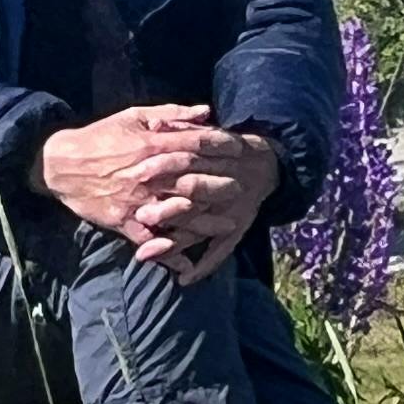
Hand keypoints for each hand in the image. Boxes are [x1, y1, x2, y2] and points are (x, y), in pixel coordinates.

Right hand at [37, 104, 260, 263]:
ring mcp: (137, 200)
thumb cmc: (100, 137)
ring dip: (206, 220)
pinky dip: (168, 254)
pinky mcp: (124, 221)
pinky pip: (150, 240)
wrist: (62, 164)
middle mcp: (148, 174)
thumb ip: (171, 114)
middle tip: (242, 188)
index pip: (197, 144)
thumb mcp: (134, 117)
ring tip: (229, 224)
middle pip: (195, 180)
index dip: (223, 145)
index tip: (241, 149)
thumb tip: (206, 111)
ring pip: (179, 212)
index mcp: (152, 145)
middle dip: (221, 184)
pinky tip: (187, 264)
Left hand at [134, 129, 278, 285]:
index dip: (162, 169)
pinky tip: (184, 280)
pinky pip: (220, 252)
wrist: (263, 165)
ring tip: (146, 254)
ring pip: (197, 231)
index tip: (139, 174)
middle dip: (165, 210)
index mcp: (211, 166)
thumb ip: (181, 126)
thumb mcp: (207, 134)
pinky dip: (203, 267)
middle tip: (141, 217)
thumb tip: (157, 123)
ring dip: (171, 244)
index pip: (185, 166)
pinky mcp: (235, 232)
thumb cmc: (225, 149)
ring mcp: (227, 215)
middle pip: (189, 202)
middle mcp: (219, 192)